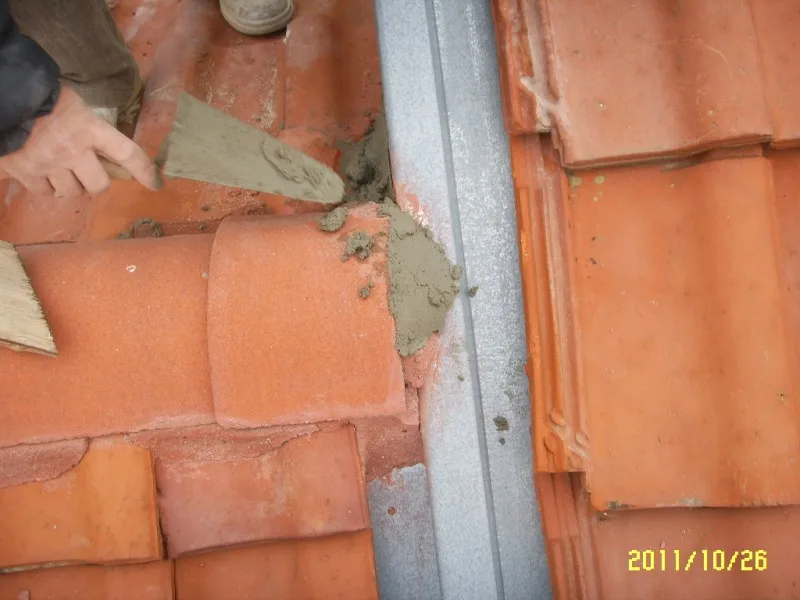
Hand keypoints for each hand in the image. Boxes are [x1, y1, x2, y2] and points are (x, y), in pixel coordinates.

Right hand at [0, 86, 161, 197]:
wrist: (3, 94)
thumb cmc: (43, 94)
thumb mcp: (76, 104)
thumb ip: (93, 127)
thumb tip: (107, 150)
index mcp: (90, 128)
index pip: (127, 154)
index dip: (145, 172)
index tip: (156, 183)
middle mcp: (73, 151)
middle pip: (99, 186)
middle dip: (97, 182)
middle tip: (89, 173)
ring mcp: (48, 163)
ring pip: (71, 192)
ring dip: (70, 185)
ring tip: (61, 170)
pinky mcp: (25, 172)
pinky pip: (45, 192)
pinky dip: (46, 186)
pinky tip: (42, 172)